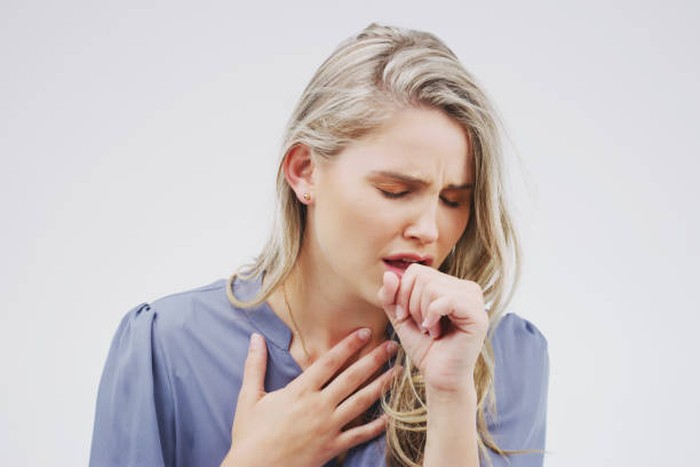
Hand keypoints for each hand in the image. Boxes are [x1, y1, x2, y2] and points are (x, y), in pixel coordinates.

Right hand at [221, 330, 398, 466]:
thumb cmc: (250, 434)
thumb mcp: (249, 397)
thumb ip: (255, 365)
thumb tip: (254, 338)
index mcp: (300, 391)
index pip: (329, 361)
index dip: (349, 345)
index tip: (365, 332)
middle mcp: (318, 405)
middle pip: (352, 378)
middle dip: (373, 359)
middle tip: (392, 346)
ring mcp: (328, 427)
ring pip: (361, 402)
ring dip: (381, 386)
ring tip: (397, 373)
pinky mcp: (332, 447)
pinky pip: (358, 435)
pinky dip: (375, 426)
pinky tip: (389, 417)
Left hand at [378, 264, 487, 392]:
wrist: (439, 377)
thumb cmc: (424, 347)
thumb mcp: (400, 317)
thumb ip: (391, 296)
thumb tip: (389, 274)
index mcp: (451, 284)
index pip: (416, 270)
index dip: (402, 292)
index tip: (405, 316)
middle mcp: (466, 287)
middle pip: (422, 276)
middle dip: (411, 304)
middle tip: (420, 326)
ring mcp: (475, 300)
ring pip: (431, 287)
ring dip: (422, 314)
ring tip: (430, 330)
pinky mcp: (478, 315)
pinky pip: (445, 300)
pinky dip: (432, 317)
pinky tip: (436, 332)